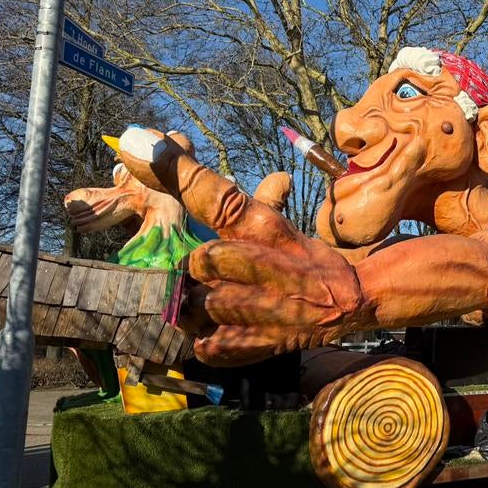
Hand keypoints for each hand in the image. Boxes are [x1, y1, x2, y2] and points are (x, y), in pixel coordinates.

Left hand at [117, 127, 364, 364]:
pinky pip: (203, 343)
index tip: (138, 144)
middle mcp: (264, 262)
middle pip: (199, 262)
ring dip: (203, 309)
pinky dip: (208, 339)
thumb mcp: (271, 223)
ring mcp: (261, 307)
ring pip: (197, 306)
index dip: (174, 168)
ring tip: (229, 304)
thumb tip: (192, 154)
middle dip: (203, 273)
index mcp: (263, 226)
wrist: (349, 303)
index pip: (212, 193)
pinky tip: (228, 328)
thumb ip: (225, 195)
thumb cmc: (303, 260)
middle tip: (223, 278)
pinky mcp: (255, 344)